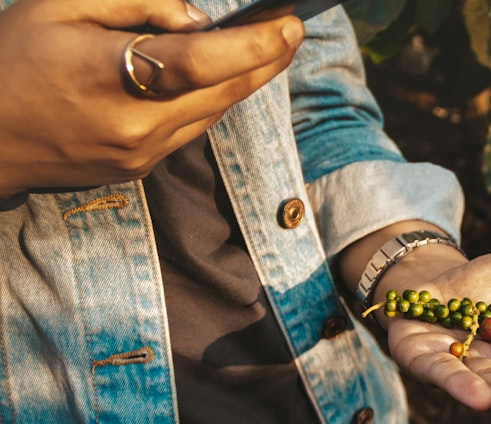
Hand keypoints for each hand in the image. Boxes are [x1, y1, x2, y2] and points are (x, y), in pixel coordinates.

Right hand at [0, 0, 304, 194]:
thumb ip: (135, 4)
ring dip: (244, 81)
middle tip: (290, 30)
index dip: (254, 45)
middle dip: (266, 60)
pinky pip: (192, 130)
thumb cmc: (11, 58)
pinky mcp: (140, 169)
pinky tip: (221, 78)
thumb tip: (199, 19)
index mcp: (108, 77)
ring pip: (213, 114)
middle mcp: (135, 125)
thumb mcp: (59, 5)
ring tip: (266, 48)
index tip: (289, 24)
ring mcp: (141, 153)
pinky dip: (212, 102)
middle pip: (223, 92)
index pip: (202, 62)